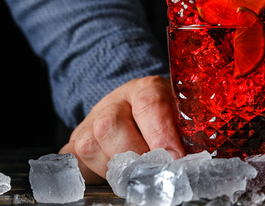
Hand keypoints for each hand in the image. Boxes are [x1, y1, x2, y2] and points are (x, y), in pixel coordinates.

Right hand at [59, 76, 183, 183]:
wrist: (135, 111)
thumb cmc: (164, 118)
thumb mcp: (181, 117)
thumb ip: (186, 133)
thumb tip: (191, 160)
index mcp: (146, 88)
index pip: (149, 104)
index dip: (161, 135)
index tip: (175, 158)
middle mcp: (114, 101)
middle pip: (110, 125)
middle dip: (134, 155)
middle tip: (154, 170)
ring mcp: (90, 121)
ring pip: (89, 145)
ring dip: (114, 168)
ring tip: (136, 173)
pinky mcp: (74, 142)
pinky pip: (73, 160)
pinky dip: (92, 173)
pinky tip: (112, 176)